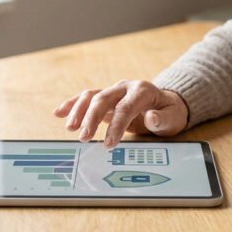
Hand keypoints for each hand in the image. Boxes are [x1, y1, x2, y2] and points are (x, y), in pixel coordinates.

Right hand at [53, 80, 188, 148]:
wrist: (166, 104)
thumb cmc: (169, 112)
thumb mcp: (173, 118)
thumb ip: (162, 119)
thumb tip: (150, 117)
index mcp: (142, 91)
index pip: (125, 107)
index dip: (116, 125)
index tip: (109, 144)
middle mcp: (125, 87)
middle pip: (103, 99)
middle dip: (92, 118)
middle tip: (84, 138)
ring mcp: (114, 91)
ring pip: (91, 96)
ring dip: (79, 111)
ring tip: (70, 128)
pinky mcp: (106, 98)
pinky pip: (86, 98)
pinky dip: (72, 104)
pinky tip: (58, 113)